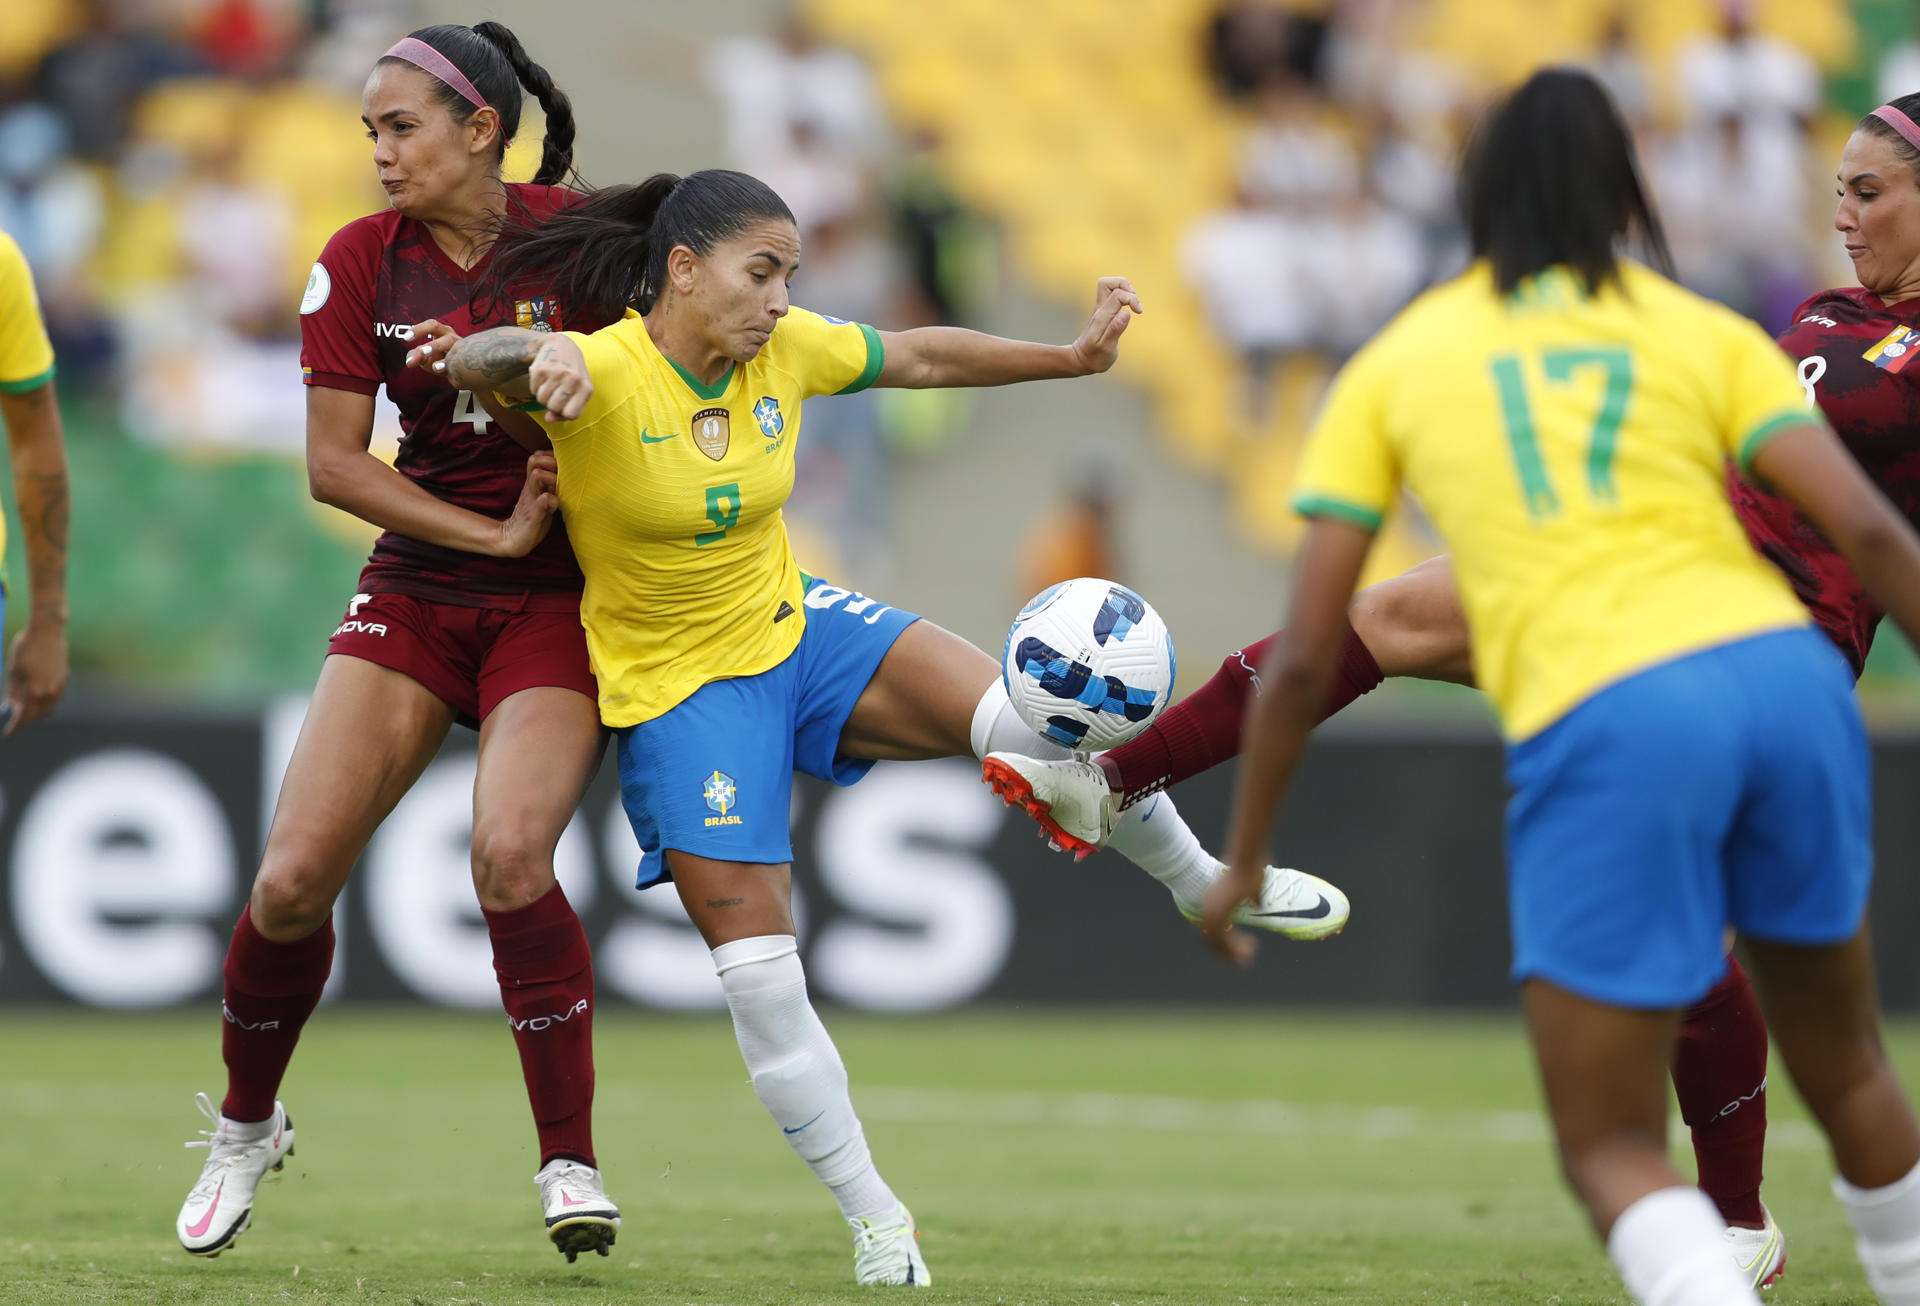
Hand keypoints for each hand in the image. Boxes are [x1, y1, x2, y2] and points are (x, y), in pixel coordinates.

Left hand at [5, 619, 67, 735]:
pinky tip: (38, 697)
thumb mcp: (14, 671)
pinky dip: (45, 702)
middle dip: (26, 721)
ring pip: (49, 708)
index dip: (15, 727)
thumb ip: (14, 692)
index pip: (24, 718)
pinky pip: (55, 698)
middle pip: (38, 716)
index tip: (8, 733)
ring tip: (25, 711)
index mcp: (34, 692)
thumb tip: (12, 707)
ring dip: (37, 712)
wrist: (48, 631)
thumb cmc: (26, 648)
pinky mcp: (64, 679)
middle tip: (15, 722)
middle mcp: (50, 693)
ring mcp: (59, 686)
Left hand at [403, 319, 460, 376]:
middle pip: (447, 339)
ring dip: (446, 360)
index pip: (431, 325)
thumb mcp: (425, 354)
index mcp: (442, 332)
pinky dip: (454, 371)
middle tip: (423, 353)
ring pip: (457, 353)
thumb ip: (416, 355)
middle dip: (435, 346)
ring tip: (435, 367)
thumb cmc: (441, 356)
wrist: (463, 366)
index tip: (406, 339)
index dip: (419, 330)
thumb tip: (410, 361)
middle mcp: (454, 339)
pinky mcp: (466, 365)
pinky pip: (462, 368)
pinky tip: (448, 376)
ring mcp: (463, 352)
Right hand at [494, 452, 559, 556]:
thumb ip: (551, 487)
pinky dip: (552, 500)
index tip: (561, 467)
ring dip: (552, 478)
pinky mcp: (534, 513)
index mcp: (533, 483)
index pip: (537, 457)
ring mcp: (531, 499)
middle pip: (534, 460)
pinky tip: (555, 506)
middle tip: (561, 475)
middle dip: (551, 462)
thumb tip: (571, 478)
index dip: (550, 456)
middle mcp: (531, 488)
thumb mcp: (543, 498)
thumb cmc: (534, 518)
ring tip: (558, 490)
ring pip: (538, 475)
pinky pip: (543, 500)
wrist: (513, 538)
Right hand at [529, 336, 592, 420]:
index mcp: (586, 388)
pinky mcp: (541, 368)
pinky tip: (544, 377)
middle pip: (554, 407)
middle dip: (552, 404)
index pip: (571, 414)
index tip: (564, 404)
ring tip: (550, 384)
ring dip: (543, 395)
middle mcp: (573, 379)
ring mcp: (556, 373)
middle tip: (555, 392)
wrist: (562, 345)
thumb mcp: (578, 392)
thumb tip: (548, 419)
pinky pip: (533, 390)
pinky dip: (536, 387)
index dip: (564, 412)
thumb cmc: (573, 374)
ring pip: (542, 400)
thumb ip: (565, 411)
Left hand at [1068, 276, 1142, 375]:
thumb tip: (1126, 312)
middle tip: (1134, 304)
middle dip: (1126, 286)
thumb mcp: (1106, 348)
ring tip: (1132, 304)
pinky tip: (1128, 308)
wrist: (1082, 360)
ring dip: (1125, 289)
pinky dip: (1123, 295)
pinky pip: (1112, 293)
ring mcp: (1100, 309)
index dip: (1132, 298)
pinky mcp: (1103, 311)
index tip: (1138, 312)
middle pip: (1108, 282)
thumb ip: (1115, 330)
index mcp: (1102, 317)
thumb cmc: (1095, 357)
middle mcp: (1100, 309)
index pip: (1118, 294)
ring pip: (1109, 285)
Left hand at [1197, 859, 1262, 966]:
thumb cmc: (1250, 870)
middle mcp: (1207, 908)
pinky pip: (1224, 940)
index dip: (1223, 943)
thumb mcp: (1250, 889)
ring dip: (1233, 953)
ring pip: (1217, 944)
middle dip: (1227, 953)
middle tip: (1244, 960)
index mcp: (1211, 902)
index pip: (1210, 931)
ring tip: (1250, 957)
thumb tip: (1257, 904)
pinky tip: (1250, 949)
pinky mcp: (1219, 914)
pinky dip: (1235, 948)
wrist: (1247, 860)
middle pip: (1211, 941)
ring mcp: (1211, 911)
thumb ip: (1251, 899)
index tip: (1237, 949)